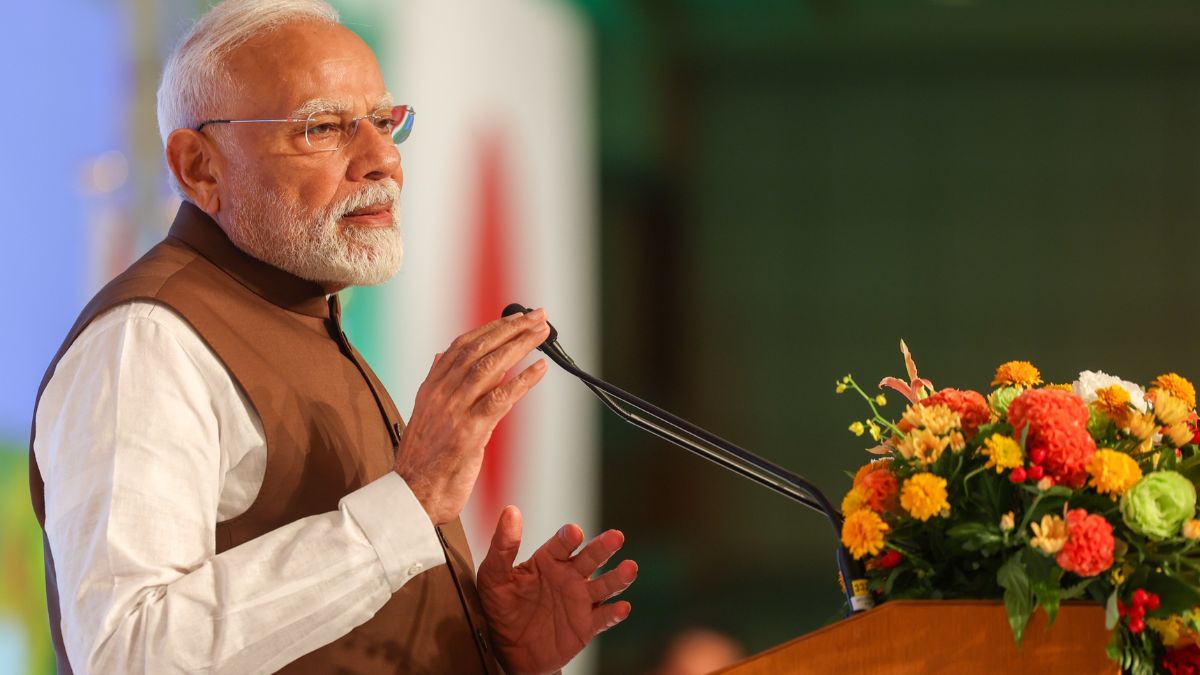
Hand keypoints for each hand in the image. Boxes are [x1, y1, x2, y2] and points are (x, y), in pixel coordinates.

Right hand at [394, 310, 549, 523]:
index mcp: (431, 388)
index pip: (463, 345)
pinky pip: (500, 399)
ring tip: (543, 334)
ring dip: (520, 346)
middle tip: (539, 317)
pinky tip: (540, 369)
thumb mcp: (424, 415)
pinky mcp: (469, 432)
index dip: (492, 328)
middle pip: (480, 349)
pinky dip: (523, 380)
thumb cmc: (423, 462)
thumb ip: (436, 384)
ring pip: (490, 366)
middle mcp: (441, 393)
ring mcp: (455, 411)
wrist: (411, 498)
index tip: (516, 316)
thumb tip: (439, 357)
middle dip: (512, 329)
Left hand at [478, 506, 637, 674]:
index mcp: (548, 560)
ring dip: (619, 577)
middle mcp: (569, 576)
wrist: (509, 652)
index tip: (574, 533)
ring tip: (630, 568)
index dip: (569, 537)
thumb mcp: (493, 578)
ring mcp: (580, 600)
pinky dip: (615, 613)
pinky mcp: (586, 625)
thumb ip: (502, 546)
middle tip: (615, 537)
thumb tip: (510, 511)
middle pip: (590, 558)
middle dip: (603, 547)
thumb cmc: (500, 608)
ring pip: (605, 585)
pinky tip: (623, 607)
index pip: (561, 544)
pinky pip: (604, 618)